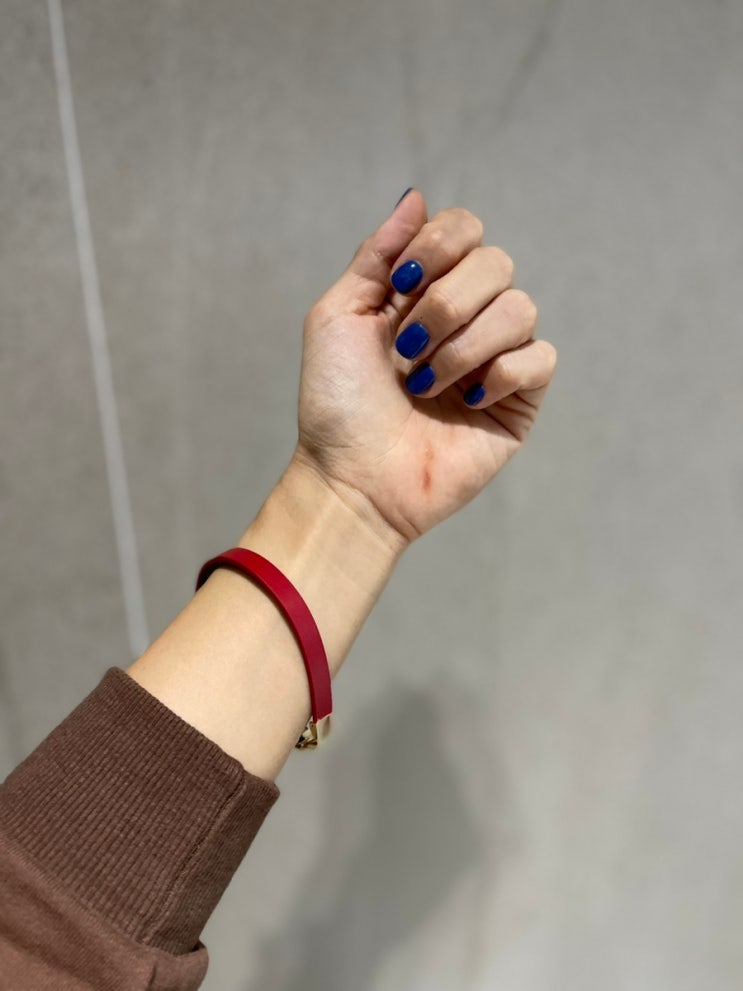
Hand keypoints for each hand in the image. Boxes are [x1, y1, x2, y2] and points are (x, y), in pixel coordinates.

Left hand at [292, 189, 556, 546]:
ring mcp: (495, 358)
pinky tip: (465, 402)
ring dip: (464, 346)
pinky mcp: (518, 400)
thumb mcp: (338, 317)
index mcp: (425, 292)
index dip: (439, 246)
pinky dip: (499, 374)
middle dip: (447, 305)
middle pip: (496, 262)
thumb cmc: (337, 404)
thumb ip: (377, 255)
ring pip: (520, 308)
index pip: (464, 230)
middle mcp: (466, 318)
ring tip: (424, 385)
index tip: (401, 287)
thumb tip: (415, 196)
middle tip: (407, 348)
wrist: (353, 478)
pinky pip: (540, 358)